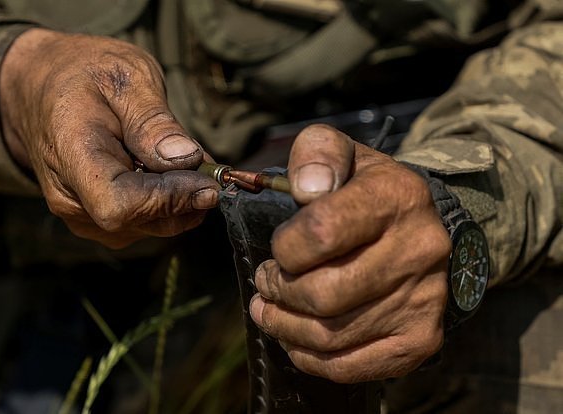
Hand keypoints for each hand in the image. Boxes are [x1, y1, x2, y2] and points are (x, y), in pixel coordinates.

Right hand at [0, 28, 218, 247]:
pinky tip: (168, 172)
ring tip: (184, 160)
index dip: (169, 199)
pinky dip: (169, 202)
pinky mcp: (98, 221)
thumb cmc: (82, 74)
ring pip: (150, 227)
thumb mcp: (124, 76)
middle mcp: (71, 199)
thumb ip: (152, 120)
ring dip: (181, 200)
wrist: (40, 86)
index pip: (119, 205)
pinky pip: (145, 223)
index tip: (207, 181)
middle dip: (186, 198)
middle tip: (209, 165)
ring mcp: (83, 215)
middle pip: (142, 220)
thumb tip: (185, 158)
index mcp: (70, 155)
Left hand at [249, 124, 450, 382]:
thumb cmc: (367, 192)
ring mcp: (424, 301)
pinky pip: (351, 367)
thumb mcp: (343, 154)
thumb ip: (316, 154)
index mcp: (396, 197)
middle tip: (266, 282)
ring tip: (269, 310)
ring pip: (331, 335)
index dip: (285, 248)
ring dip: (284, 327)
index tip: (279, 248)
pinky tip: (296, 339)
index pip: (322, 233)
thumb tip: (305, 188)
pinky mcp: (420, 340)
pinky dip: (310, 359)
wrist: (425, 229)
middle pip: (324, 294)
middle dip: (278, 291)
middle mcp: (419, 250)